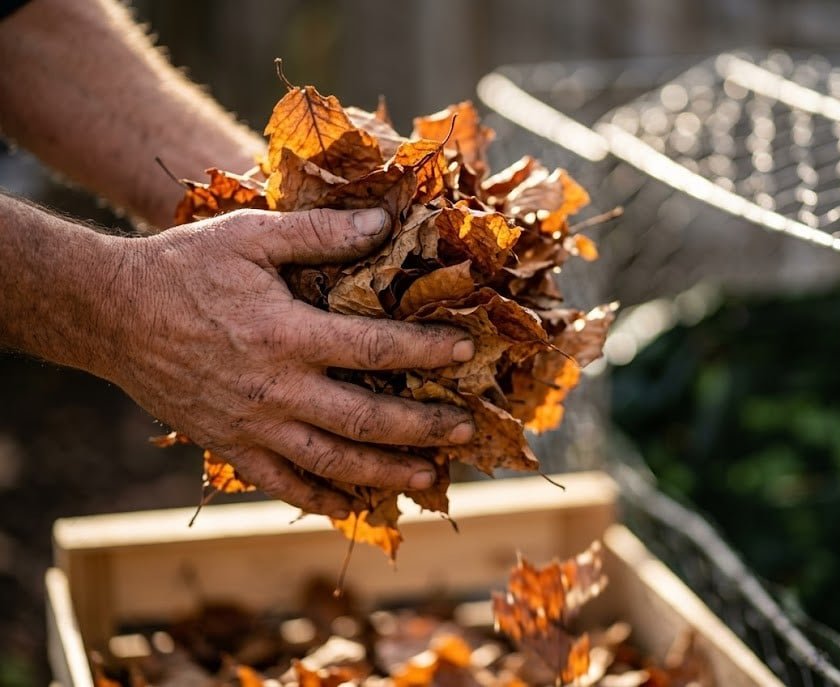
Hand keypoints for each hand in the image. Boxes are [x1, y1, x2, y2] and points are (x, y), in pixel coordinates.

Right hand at [106, 206, 474, 517]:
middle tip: (464, 432)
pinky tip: (350, 505)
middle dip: (423, 427)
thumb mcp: (250, 234)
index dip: (428, 351)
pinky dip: (318, 498)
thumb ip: (319, 232)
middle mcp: (274, 389)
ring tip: (428, 479)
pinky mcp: (227, 444)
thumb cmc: (183, 266)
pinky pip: (279, 483)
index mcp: (286, 334)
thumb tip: (385, 224)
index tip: (466, 352)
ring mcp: (251, 425)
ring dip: (385, 472)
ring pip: (332, 461)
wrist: (110, 313)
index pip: (376, 348)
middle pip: (366, 418)